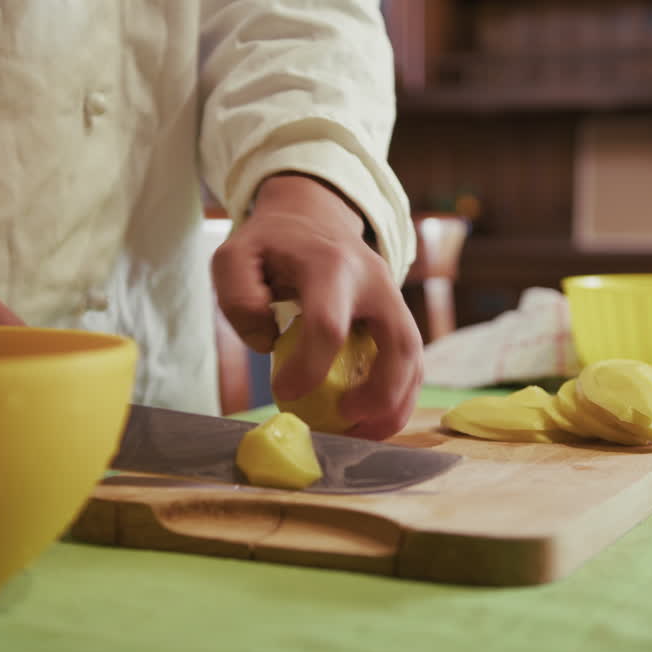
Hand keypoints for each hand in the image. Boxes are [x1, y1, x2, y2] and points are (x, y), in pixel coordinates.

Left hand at [211, 174, 422, 439]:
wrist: (315, 217)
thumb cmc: (272, 244)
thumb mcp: (236, 254)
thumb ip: (237, 297)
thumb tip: (267, 345)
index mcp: (331, 265)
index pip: (328, 326)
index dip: (309, 369)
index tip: (284, 394)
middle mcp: (375, 281)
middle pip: (400, 344)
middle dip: (380, 394)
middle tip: (344, 420)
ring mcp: (394, 299)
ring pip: (415, 359)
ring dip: (395, 406)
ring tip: (360, 434)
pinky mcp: (399, 317)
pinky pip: (411, 364)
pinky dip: (397, 399)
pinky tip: (368, 422)